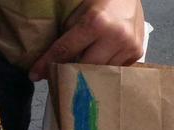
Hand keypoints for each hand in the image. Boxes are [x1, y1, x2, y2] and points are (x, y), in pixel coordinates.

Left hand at [28, 0, 145, 80]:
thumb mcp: (78, 9)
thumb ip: (69, 31)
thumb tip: (56, 56)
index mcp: (96, 23)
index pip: (66, 50)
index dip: (49, 63)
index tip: (35, 74)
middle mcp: (115, 37)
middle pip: (86, 66)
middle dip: (70, 71)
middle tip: (57, 75)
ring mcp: (129, 46)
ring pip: (103, 70)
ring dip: (88, 71)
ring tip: (78, 71)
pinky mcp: (138, 52)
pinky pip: (116, 68)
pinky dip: (105, 67)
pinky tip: (98, 62)